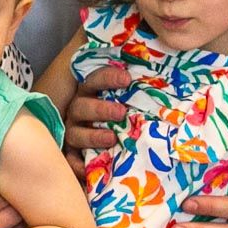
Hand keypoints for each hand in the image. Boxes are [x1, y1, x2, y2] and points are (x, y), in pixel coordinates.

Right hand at [62, 64, 132, 178]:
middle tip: (121, 112)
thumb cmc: (121, 114)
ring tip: (112, 138)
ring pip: (75, 133)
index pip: (94, 80)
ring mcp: (73, 132)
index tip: (127, 78)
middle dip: (101, 108)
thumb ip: (137, 83)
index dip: (108, 77)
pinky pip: (70, 161)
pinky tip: (88, 171)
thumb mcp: (129, 97)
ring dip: (92, 135)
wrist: (109, 142)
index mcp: (90, 93)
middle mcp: (78, 111)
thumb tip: (158, 56)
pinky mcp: (71, 154)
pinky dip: (77, 166)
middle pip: (82, 106)